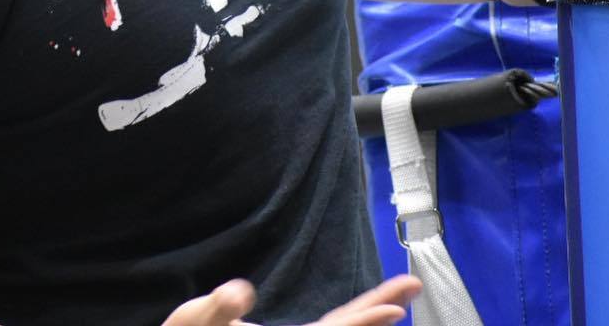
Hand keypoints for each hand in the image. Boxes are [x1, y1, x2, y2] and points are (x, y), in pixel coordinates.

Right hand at [160, 274, 421, 325]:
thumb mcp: (194, 322)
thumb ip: (217, 309)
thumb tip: (242, 290)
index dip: (363, 322)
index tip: (395, 309)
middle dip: (378, 309)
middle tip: (414, 286)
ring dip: (368, 314)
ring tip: (400, 297)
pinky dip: (349, 320)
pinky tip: (362, 310)